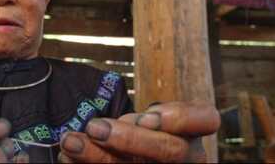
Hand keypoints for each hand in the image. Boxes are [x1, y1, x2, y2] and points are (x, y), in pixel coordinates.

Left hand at [58, 101, 219, 162]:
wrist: (131, 155)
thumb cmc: (138, 137)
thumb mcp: (143, 122)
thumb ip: (139, 121)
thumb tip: (101, 125)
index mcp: (191, 133)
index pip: (206, 119)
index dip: (182, 117)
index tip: (148, 116)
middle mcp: (187, 157)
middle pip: (172, 151)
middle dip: (131, 139)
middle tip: (96, 127)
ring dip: (100, 156)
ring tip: (71, 142)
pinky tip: (68, 158)